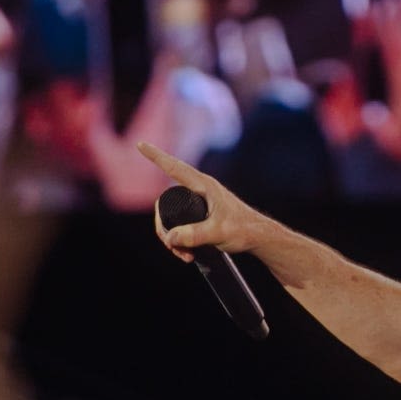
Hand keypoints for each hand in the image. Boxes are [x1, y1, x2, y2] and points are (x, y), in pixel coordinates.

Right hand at [138, 146, 273, 255]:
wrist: (259, 238)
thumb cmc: (244, 230)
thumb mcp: (217, 233)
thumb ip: (195, 235)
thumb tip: (171, 237)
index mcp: (203, 185)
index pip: (174, 167)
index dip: (156, 156)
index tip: (141, 145)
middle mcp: (199, 190)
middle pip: (165, 203)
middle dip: (163, 227)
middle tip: (172, 246)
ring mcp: (199, 203)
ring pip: (172, 218)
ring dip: (172, 238)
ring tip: (184, 255)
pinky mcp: (201, 215)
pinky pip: (181, 225)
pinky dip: (180, 240)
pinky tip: (186, 253)